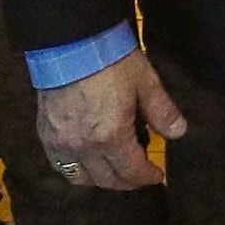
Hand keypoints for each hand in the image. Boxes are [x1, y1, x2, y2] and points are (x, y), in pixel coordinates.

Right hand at [36, 53, 187, 191]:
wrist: (71, 43)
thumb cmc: (111, 61)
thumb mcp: (145, 83)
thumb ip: (162, 111)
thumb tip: (179, 132)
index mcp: (110, 137)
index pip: (131, 171)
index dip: (147, 176)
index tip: (156, 175)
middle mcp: (83, 147)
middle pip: (106, 180)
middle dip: (127, 181)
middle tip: (139, 174)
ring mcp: (60, 143)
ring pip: (80, 178)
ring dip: (100, 179)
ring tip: (114, 169)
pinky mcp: (45, 134)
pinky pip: (59, 165)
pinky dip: (75, 169)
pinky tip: (87, 159)